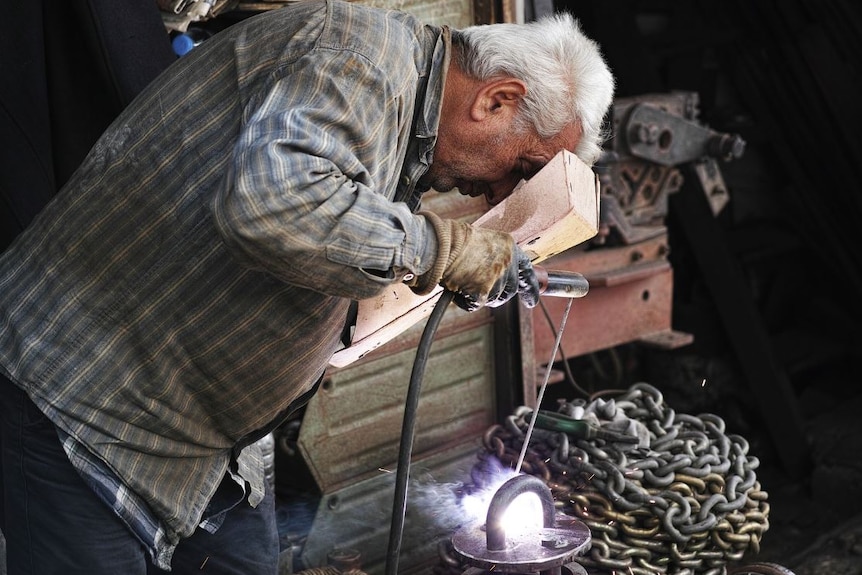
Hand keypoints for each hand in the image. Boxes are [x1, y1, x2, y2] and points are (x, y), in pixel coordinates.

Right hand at [411, 212, 539, 311]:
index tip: (532, 302)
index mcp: (509, 246)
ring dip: (478, 296)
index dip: (531, 289)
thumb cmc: (454, 241)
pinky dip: (464, 301)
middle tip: (482, 293)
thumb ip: (495, 258)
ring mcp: (496, 277)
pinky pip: (475, 305)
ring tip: (462, 280)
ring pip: (492, 299)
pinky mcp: (482, 291)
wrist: (439, 243)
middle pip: (510, 291)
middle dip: (498, 296)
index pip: (528, 271)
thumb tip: (498, 279)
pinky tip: (456, 289)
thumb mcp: (483, 242)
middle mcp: (507, 262)